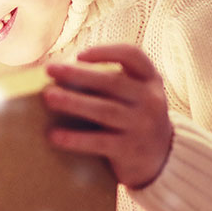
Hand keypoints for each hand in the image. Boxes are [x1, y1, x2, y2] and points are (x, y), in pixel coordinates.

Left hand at [42, 44, 173, 188]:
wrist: (162, 158)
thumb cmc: (135, 117)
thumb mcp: (135, 95)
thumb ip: (111, 82)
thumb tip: (61, 72)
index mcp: (150, 80)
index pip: (133, 56)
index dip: (106, 52)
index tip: (79, 55)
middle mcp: (151, 100)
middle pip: (112, 82)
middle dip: (78, 75)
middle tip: (50, 70)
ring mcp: (142, 125)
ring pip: (105, 110)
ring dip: (74, 102)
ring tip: (48, 97)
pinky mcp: (130, 150)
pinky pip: (99, 142)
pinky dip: (75, 138)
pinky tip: (54, 135)